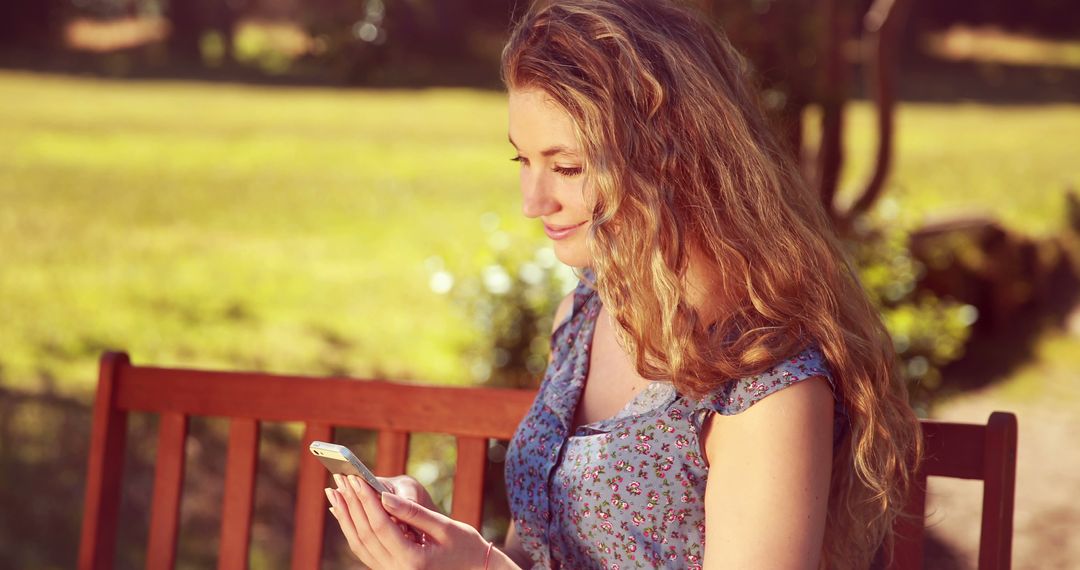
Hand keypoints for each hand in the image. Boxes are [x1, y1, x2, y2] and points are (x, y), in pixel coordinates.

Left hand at [326, 474, 491, 569]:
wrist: (474, 569)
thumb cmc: (466, 546)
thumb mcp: (444, 526)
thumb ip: (412, 512)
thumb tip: (383, 496)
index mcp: (413, 560)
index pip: (381, 526)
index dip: (366, 500)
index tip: (355, 478)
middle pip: (366, 534)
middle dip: (351, 504)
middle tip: (339, 480)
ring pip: (360, 544)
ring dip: (346, 516)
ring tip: (334, 493)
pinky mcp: (389, 569)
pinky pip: (364, 549)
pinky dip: (352, 528)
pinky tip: (345, 511)